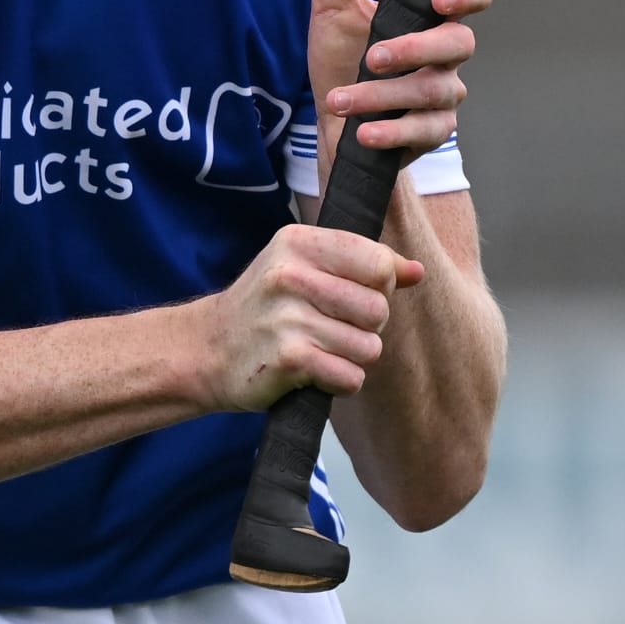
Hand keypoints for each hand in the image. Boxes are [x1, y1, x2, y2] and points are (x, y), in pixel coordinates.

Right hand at [195, 221, 423, 411]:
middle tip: (334, 327)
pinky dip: (340, 381)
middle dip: (367, 326)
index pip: (377, 262)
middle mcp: (291, 275)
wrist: (207, 349)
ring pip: (368, 346)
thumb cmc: (265, 306)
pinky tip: (315, 371)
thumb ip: (362, 265)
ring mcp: (288, 318)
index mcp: (298, 242)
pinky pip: (350, 376)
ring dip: (353, 357)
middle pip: (378, 308)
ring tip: (322, 349)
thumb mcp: (304, 268)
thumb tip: (417, 271)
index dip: (379, 286)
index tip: (354, 294)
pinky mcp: (288, 359)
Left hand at [308, 0, 491, 163]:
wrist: (332, 126)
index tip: (440, 0)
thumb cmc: (340, 59)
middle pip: (459, 44)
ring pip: (434, 91)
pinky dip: (392, 132)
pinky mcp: (431, 132)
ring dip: (384, 96)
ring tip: (342, 100)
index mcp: (428, 15)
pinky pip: (427, 132)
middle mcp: (444, 53)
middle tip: (375, 56)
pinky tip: (362, 133)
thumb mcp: (331, 5)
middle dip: (417, 50)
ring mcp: (441, 94)